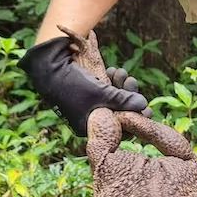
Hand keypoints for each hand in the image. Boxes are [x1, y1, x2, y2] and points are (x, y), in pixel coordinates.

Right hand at [18, 36, 149, 135]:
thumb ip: (123, 100)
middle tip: (132, 81)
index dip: (135, 118)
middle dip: (129, 96)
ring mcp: (89, 105)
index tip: (148, 109)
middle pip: (119, 112)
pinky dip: (112, 82)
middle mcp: (90, 119)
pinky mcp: (88, 92)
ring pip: (114, 99)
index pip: (119, 129)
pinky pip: (106, 91)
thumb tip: (144, 105)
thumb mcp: (101, 94)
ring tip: (121, 72)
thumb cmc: (73, 84)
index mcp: (90, 127)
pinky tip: (113, 71)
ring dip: (121, 85)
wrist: (47, 66)